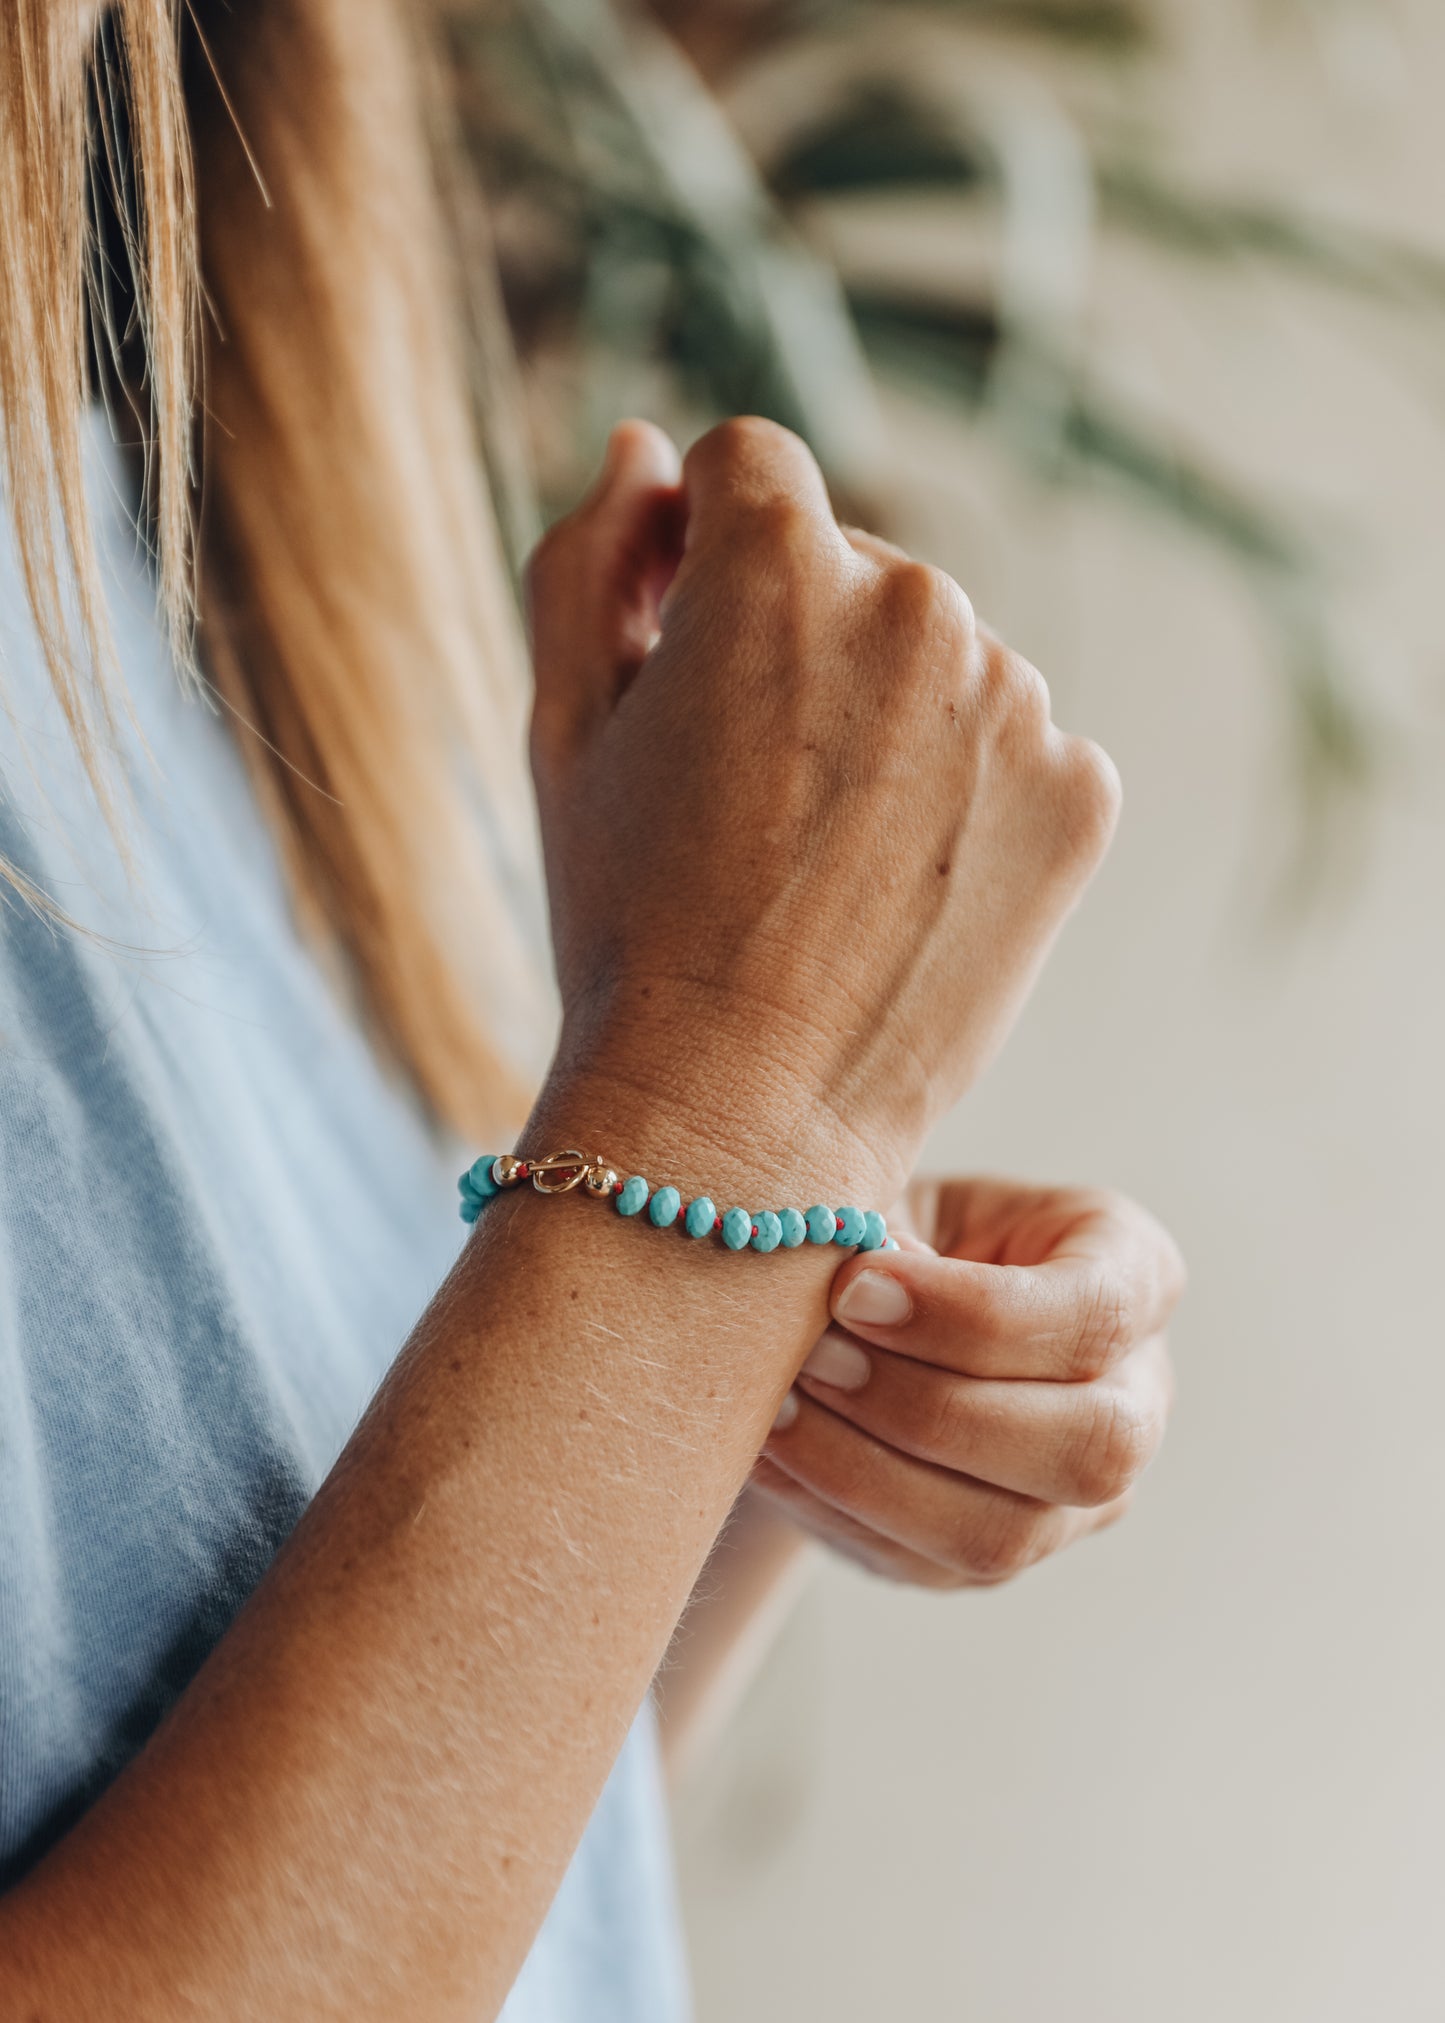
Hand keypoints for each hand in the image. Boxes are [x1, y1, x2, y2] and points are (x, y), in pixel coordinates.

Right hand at [527, 418, 1120, 1199]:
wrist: (736, 1112)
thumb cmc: (626, 919)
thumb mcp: (562, 724)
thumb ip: (590, 556)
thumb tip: (643, 449)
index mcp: (780, 559)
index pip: (749, 464)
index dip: (697, 547)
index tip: (680, 644)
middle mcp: (922, 601)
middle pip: (854, 565)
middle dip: (794, 638)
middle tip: (741, 791)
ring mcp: (1018, 701)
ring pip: (940, 659)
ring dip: (885, 717)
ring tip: (818, 856)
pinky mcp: (1080, 794)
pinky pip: (1014, 748)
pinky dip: (965, 795)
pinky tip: (898, 888)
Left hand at [751, 1178, 1182, 1585]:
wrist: (864, 1310)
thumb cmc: (896, 1233)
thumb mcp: (904, 1195)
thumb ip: (892, 1230)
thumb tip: (860, 1279)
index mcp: (1135, 1274)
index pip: (1095, 1314)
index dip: (972, 1315)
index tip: (852, 1287)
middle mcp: (1136, 1399)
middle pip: (1087, 1446)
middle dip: (931, 1407)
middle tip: (815, 1356)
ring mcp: (1077, 1498)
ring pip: (1003, 1531)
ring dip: (872, 1472)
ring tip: (778, 1407)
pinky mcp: (999, 1556)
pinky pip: (927, 1561)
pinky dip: (835, 1506)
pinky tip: (773, 1451)